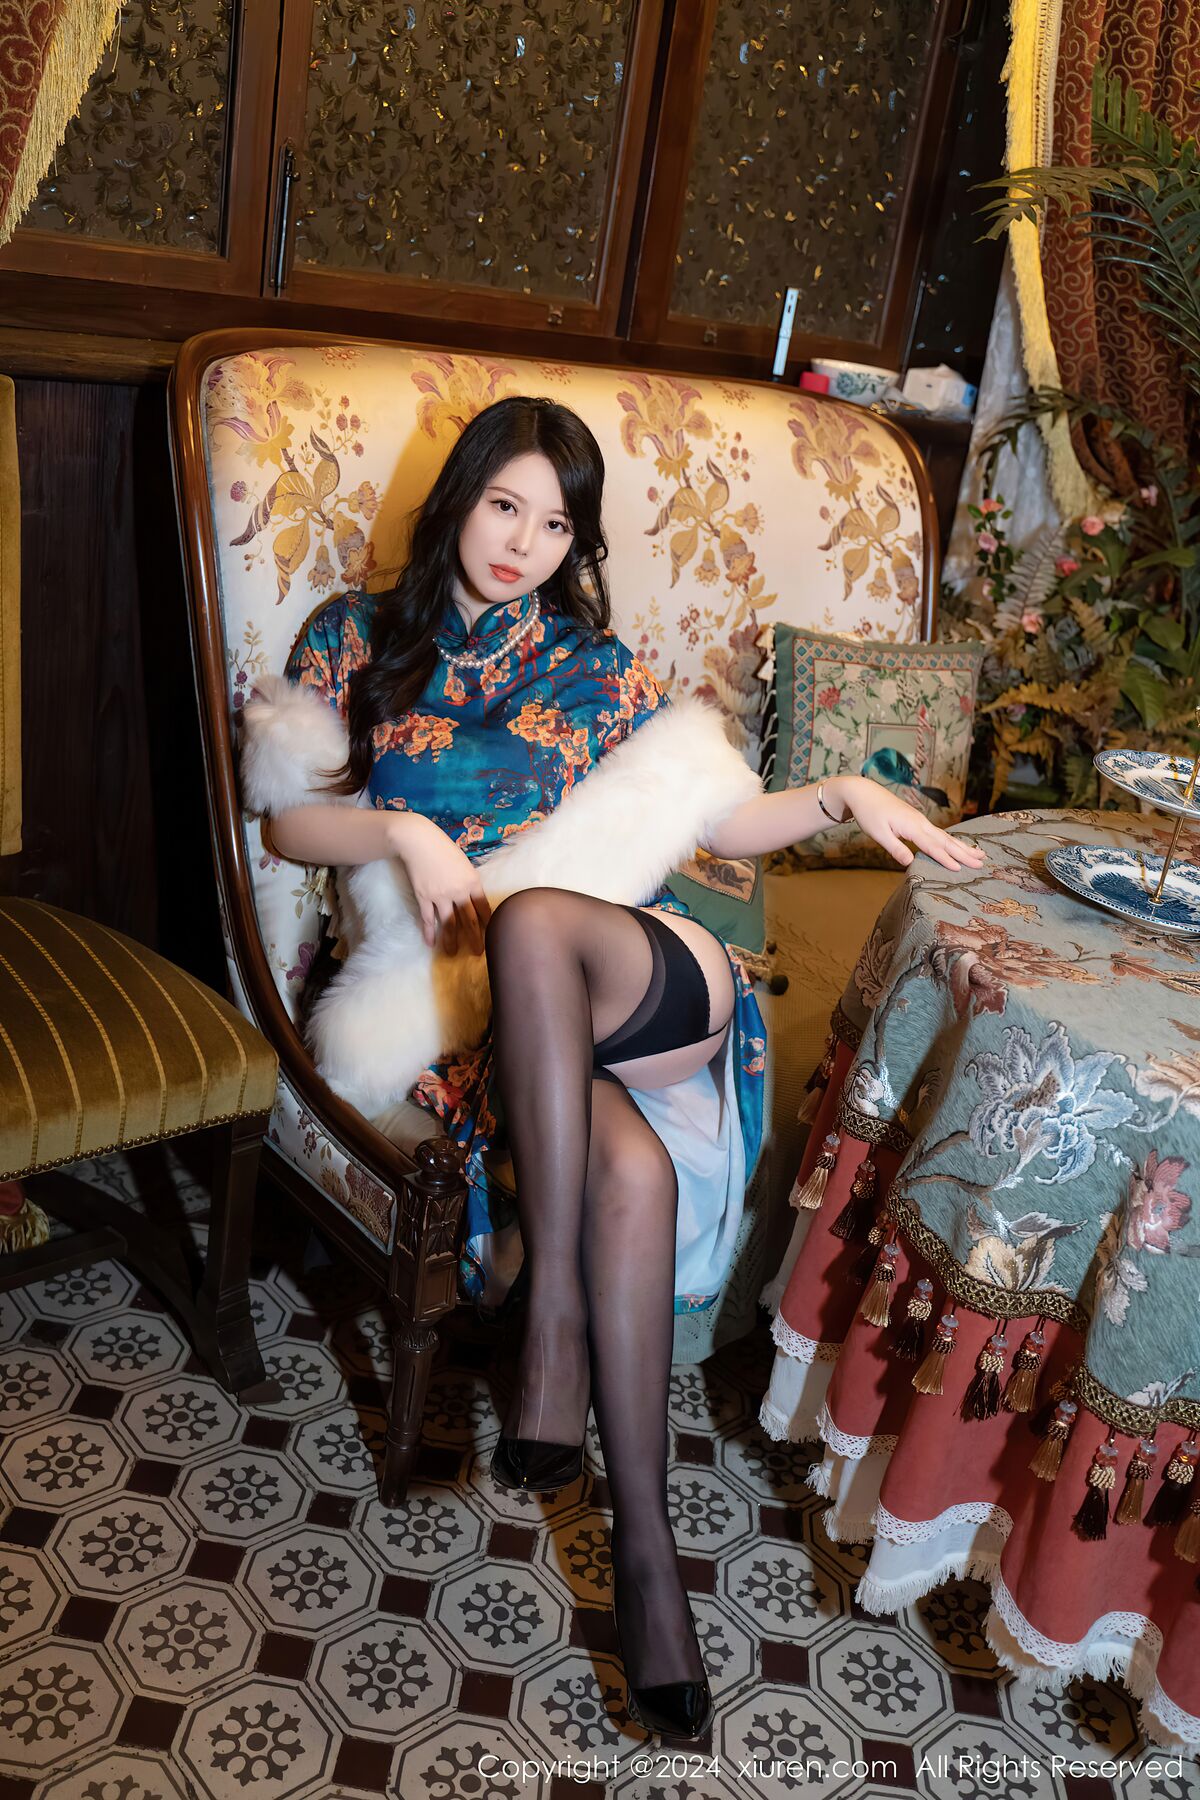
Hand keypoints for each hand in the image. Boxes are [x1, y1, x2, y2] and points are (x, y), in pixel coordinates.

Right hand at [384, 813, 491, 954]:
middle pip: (468, 920)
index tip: (490, 934)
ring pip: (448, 923)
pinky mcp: (424, 896)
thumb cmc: (443, 848)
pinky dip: (428, 932)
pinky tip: (430, 943)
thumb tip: (470, 895)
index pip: (483, 907)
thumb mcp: (463, 863)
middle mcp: (458, 891)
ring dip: (451, 941)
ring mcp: (440, 895)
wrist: (419, 841)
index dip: (487, 922)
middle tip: (477, 952)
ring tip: (452, 954)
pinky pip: (428, 918)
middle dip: (474, 938)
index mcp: (472, 881)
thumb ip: (468, 880)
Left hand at [826, 775, 986, 872]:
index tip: (959, 868)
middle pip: (945, 840)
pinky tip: (958, 846)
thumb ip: (895, 848)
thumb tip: (910, 863)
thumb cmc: (868, 813)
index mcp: (911, 826)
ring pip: (945, 836)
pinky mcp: (917, 820)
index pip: (932, 846)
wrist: (863, 792)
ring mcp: (920, 820)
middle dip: (964, 852)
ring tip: (980, 854)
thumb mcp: (878, 833)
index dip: (945, 858)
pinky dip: (951, 841)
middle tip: (981, 862)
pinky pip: (939, 833)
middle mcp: (920, 822)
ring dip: (962, 846)